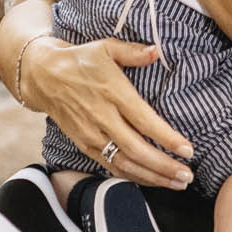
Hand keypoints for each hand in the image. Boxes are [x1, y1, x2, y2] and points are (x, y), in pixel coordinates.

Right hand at [21, 35, 196, 189]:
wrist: (43, 76)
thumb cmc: (80, 60)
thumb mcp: (106, 47)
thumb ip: (133, 52)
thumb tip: (156, 51)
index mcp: (112, 92)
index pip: (144, 121)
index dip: (167, 138)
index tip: (188, 150)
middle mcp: (102, 118)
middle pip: (137, 150)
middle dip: (165, 166)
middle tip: (187, 176)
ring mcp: (92, 135)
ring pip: (125, 164)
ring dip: (152, 177)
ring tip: (177, 184)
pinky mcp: (84, 145)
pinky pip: (111, 167)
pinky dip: (133, 177)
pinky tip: (152, 180)